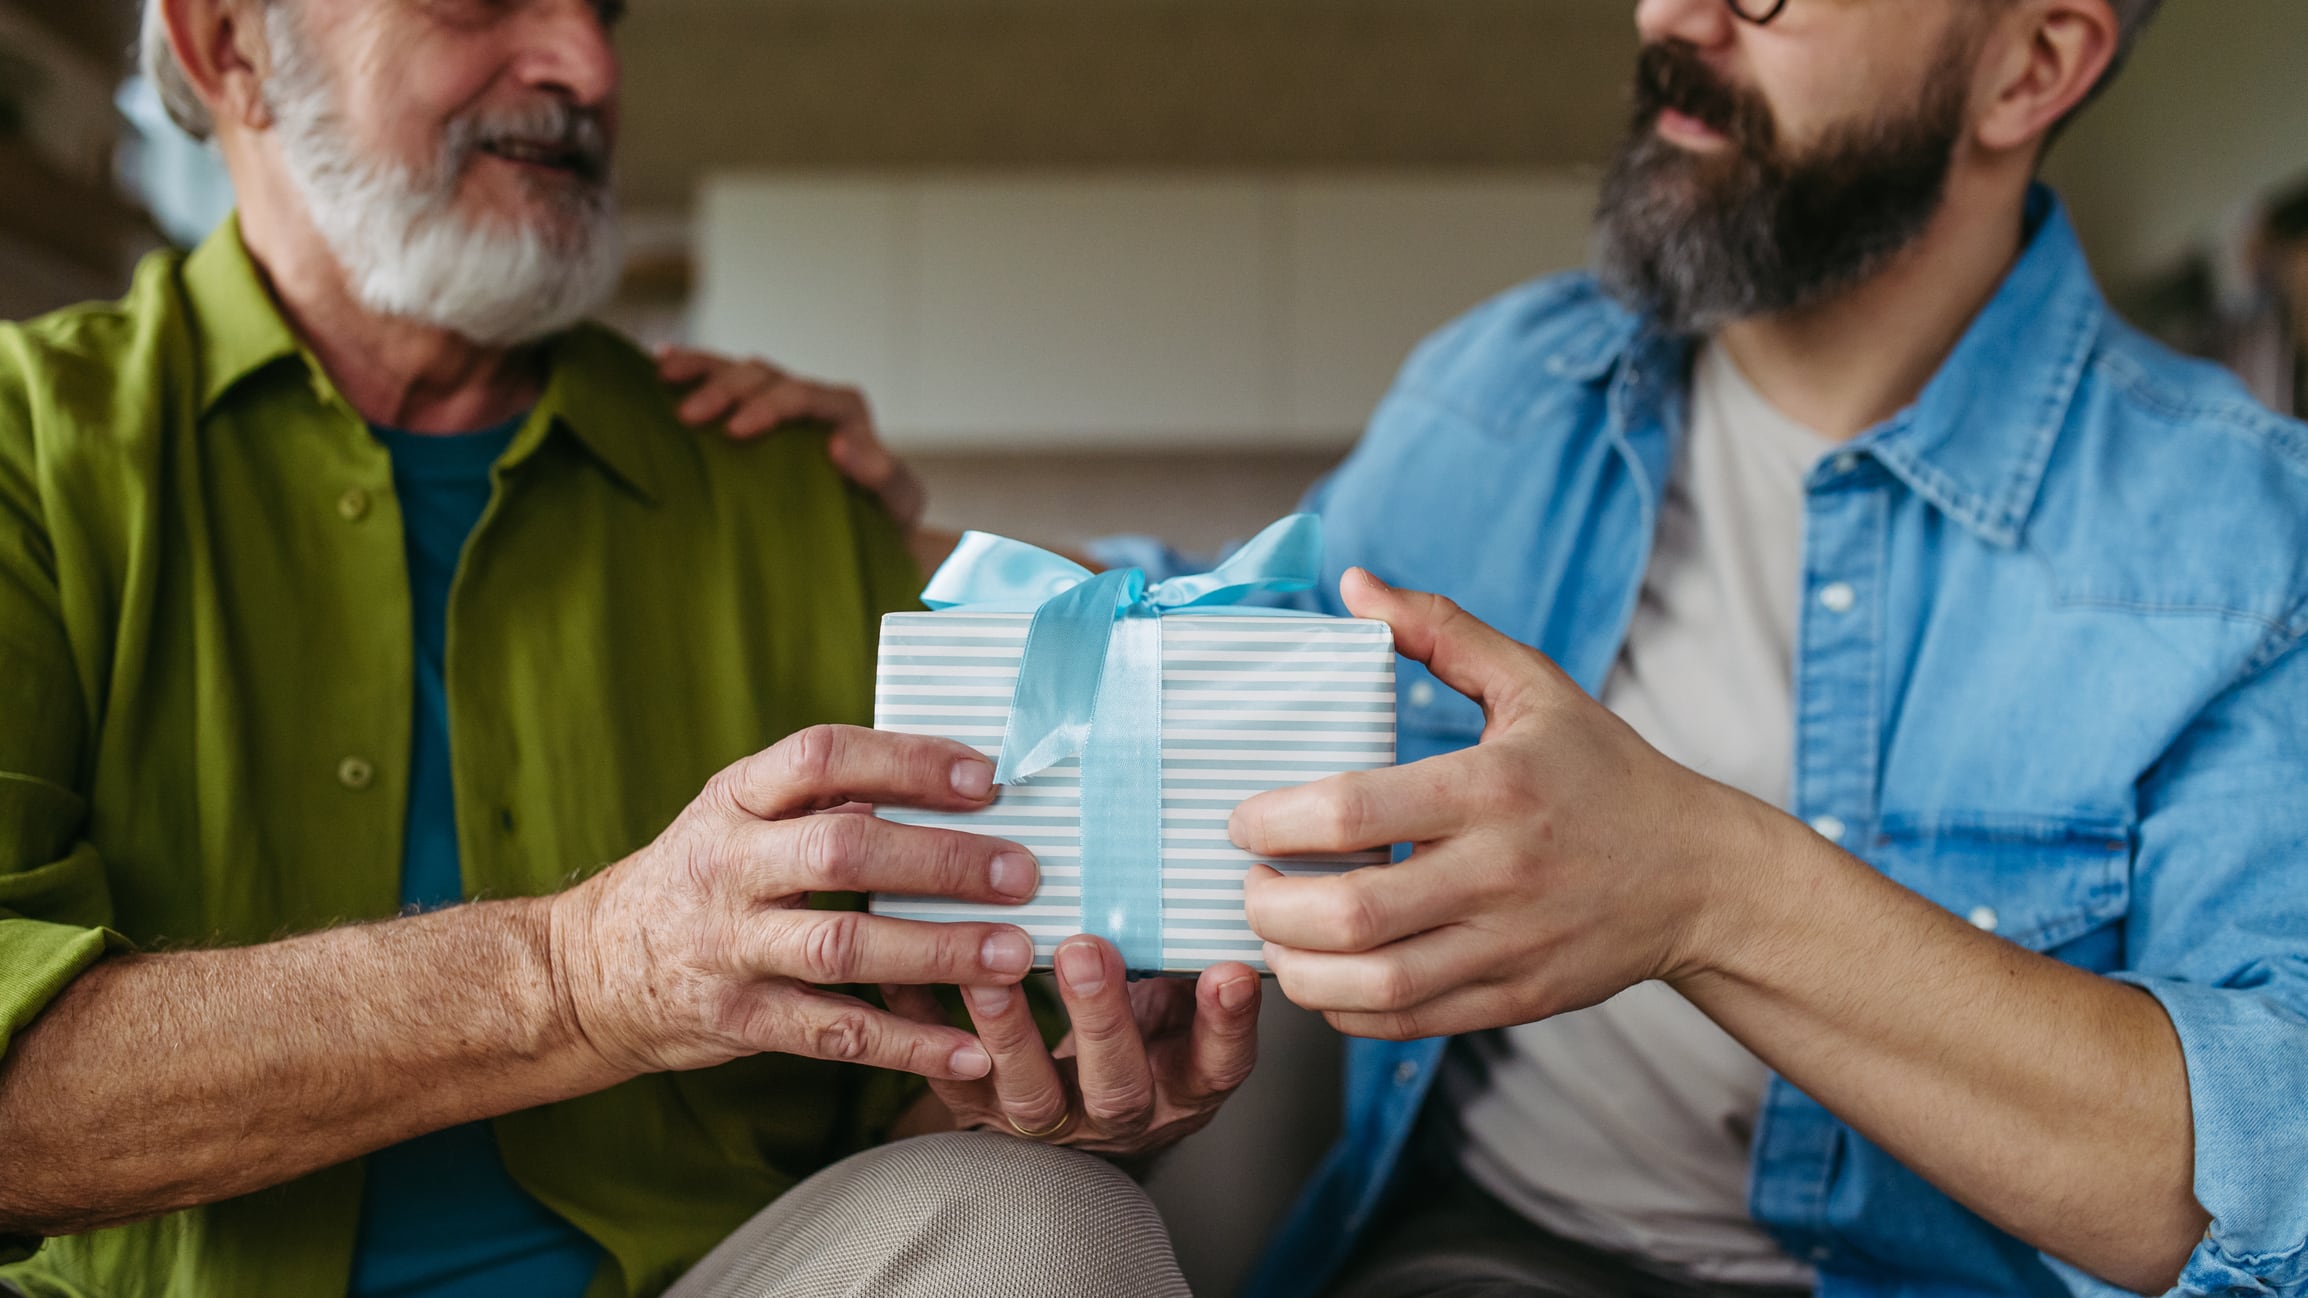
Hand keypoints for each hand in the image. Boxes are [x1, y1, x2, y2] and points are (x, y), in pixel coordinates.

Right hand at [548, 725, 1043, 1080]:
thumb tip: (952, 782)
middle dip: (941, 860)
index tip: (983, 777)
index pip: (820, 758)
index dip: (904, 761)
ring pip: (843, 948)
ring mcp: (729, 948)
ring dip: (937, 952)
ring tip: (1012, 953)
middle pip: (843, 853)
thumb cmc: (699, 877)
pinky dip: (908, 1046)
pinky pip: (835, 1035)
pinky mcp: (739, 1020)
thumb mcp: (737, 816)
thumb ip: (822, 800)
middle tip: (1021, 870)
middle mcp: (726, 867)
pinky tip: (970, 1051)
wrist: (592, 969)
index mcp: (734, 800)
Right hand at [656, 346, 925, 530]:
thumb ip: (885, 475)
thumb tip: (840, 447)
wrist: (871, 528)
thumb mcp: (900, 502)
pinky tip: (657, 364)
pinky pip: (721, 379)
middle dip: (725, 389)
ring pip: (737, 369)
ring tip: (663, 373)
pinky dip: (693, 367)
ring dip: (700, 368)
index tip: (736, 431)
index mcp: (844, 411)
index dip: (770, 405)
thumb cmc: (885, 517)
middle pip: (764, 376)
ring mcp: (777, 402)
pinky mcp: (752, 413)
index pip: (805, 394)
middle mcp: (809, 397)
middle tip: (688, 415)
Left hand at [882, 937, 1260, 1158]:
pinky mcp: (980, 1109)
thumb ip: (1182, 955)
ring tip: (991, 973)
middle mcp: (1122, 1113)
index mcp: (1184, 1083)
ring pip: (1030, 1095)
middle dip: (1101, 1019)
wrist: (1080, 1096)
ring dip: (1010, 1031)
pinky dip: (922, 1025)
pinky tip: (901, 975)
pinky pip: (949, 1076)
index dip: (1226, 1025)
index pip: (1219, 1064)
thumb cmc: (1141, 1024)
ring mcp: (1050, 1119)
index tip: (1225, 972)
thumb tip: (1188, 873)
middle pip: (1118, 1086)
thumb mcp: (1177, 998)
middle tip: (1088, 951)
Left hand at [1230, 569, 1768, 1040]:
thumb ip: (1441, 631)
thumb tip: (1356, 585)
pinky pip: (1405, 1022)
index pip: (1358, 812)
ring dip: (1297, 968)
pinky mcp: (1513, 999)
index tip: (1243, 818)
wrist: (1698, 875)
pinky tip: (1324, 974)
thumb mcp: (1534, 685)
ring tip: (1272, 934)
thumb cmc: (1605, 772)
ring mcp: (1507, 945)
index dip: (1277, 821)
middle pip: (1353, 913)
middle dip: (1270, 904)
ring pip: (1373, 985)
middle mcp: (1499, 873)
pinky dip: (1345, 1007)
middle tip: (1246, 882)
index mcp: (1494, 788)